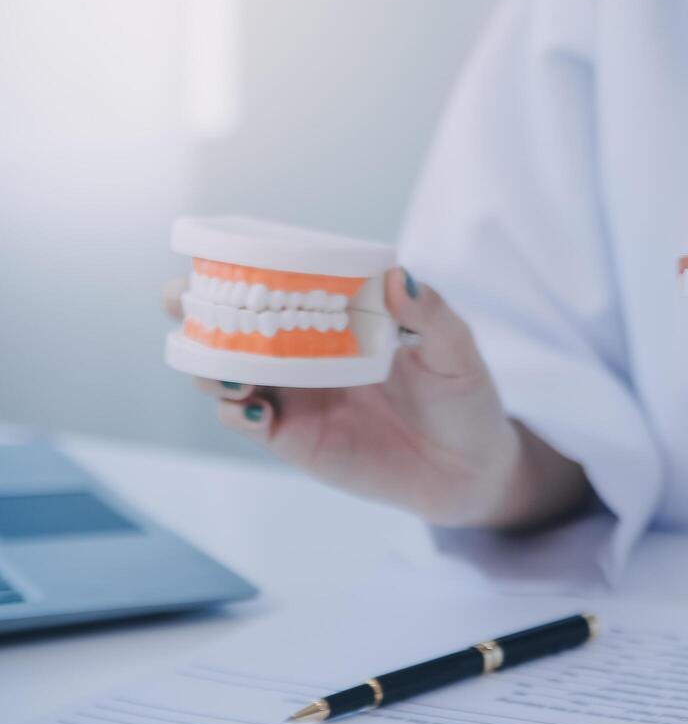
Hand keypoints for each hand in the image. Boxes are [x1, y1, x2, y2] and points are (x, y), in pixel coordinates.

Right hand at [162, 268, 587, 528]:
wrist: (469, 469)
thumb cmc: (464, 399)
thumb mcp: (456, 352)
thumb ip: (431, 316)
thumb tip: (399, 278)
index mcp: (336, 319)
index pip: (278, 285)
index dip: (239, 267)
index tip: (213, 253)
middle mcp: (304, 352)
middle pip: (232, 325)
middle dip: (197, 309)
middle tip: (182, 298)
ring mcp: (294, 395)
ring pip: (225, 371)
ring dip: (208, 361)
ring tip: (222, 361)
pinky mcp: (294, 439)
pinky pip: (247, 421)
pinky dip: (236, 412)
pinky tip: (253, 407)